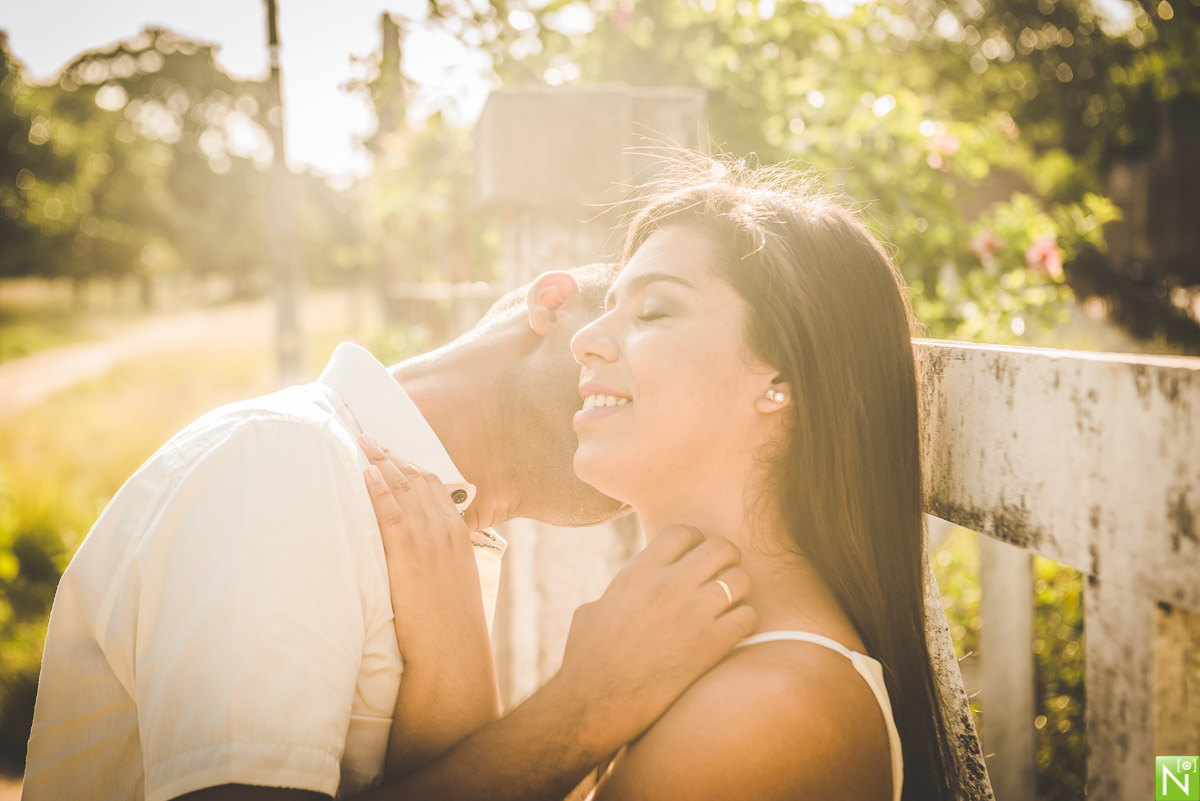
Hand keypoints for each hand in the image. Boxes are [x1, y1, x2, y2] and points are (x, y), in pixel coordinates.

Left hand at [359, 436, 487, 663]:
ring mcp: (430, 542)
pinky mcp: (410, 557)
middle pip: (418, 481)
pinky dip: (381, 490)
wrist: (454, 650)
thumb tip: (421, 550)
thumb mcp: (453, 581)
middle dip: (393, 456)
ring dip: (382, 462)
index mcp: (458, 534)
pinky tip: (367, 473)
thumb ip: (440, 557)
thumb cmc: (450, 624)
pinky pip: (394, 514)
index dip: (410, 466)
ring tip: (362, 443)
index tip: (392, 454)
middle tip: (370, 438)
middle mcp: (446, 531)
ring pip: (405, 490)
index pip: (435, 487)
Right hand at [552, 525, 755, 757]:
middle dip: (726, 560)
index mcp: (637, 573)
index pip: (684, 532)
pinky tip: (730, 633)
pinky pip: (748, 617)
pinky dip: (744, 623)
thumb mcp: (590, 612)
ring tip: (729, 606)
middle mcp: (666, 585)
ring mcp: (691, 614)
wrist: (594, 706)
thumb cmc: (587, 661)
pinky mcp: (709, 646)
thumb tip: (622, 591)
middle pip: (721, 547)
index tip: (695, 559)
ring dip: (738, 592)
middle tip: (721, 578)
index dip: (695, 542)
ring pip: (740, 580)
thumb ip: (616, 592)